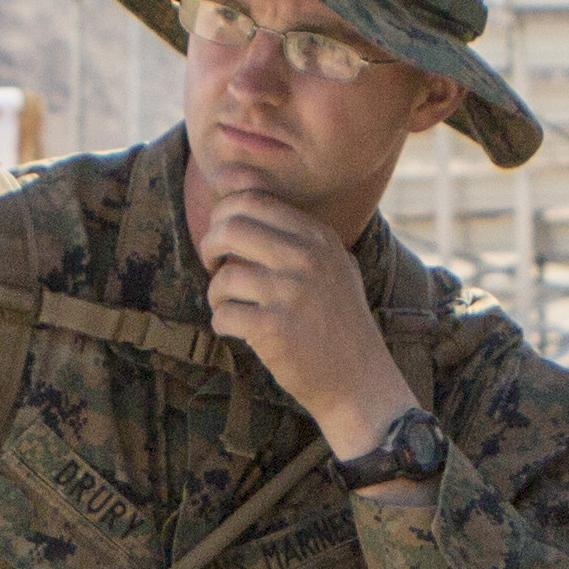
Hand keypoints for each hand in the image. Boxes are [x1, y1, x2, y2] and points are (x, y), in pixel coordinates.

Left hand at [201, 183, 411, 452]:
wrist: (359, 380)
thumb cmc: (336, 320)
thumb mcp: (332, 263)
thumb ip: (294, 231)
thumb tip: (233, 189)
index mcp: (318, 236)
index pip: (252, 199)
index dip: (223, 214)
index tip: (224, 238)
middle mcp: (307, 258)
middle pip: (230, 227)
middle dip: (210, 247)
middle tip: (214, 266)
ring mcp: (291, 293)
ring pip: (223, 277)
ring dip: (217, 294)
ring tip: (231, 306)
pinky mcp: (274, 329)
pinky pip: (223, 314)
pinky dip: (223, 323)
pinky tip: (239, 330)